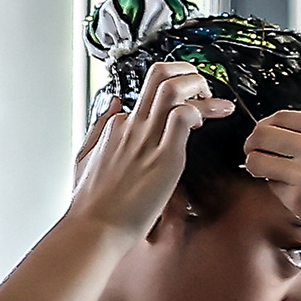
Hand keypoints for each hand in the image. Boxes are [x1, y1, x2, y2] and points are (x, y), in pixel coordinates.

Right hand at [68, 68, 229, 239]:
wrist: (93, 228)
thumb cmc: (93, 204)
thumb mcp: (85, 157)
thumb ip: (100, 128)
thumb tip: (113, 103)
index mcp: (116, 126)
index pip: (148, 94)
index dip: (175, 96)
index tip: (192, 104)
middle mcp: (131, 125)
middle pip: (159, 75)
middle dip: (188, 72)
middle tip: (203, 88)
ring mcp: (146, 138)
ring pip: (173, 88)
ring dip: (199, 87)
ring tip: (214, 102)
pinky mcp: (163, 156)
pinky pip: (183, 117)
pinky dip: (202, 111)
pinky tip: (209, 120)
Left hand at [242, 110, 300, 254]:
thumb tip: (285, 133)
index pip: (280, 116)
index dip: (265, 126)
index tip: (263, 134)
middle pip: (262, 134)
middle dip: (253, 144)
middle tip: (254, 151)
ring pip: (256, 160)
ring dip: (256, 166)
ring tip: (266, 172)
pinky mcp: (299, 198)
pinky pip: (271, 186)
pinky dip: (276, 189)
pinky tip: (293, 193)